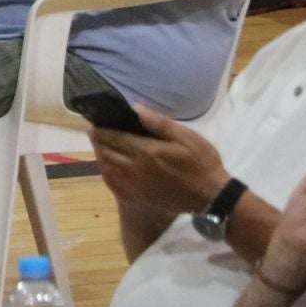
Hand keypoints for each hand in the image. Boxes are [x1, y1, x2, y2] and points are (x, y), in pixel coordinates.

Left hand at [89, 104, 231, 218]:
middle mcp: (135, 169)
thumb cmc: (202, 163)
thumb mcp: (187, 137)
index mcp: (147, 151)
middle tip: (95, 133)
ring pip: (106, 168)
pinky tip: (108, 167)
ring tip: (100, 147)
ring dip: (100, 156)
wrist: (211, 196)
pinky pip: (113, 185)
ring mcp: (134, 185)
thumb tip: (135, 108)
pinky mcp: (136, 197)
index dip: (101, 130)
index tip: (94, 123)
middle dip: (98, 141)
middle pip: (106, 152)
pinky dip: (106, 173)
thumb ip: (159, 123)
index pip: (114, 137)